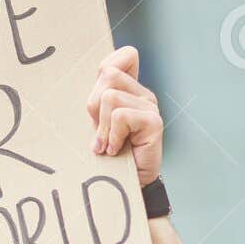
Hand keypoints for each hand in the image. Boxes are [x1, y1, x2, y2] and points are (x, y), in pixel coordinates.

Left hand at [86, 46, 162, 186]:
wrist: (126, 187)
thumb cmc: (108, 157)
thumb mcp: (97, 125)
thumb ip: (96, 102)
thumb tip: (90, 83)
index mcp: (131, 90)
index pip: (125, 56)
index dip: (107, 69)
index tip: (98, 104)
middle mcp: (144, 94)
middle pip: (108, 75)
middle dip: (95, 106)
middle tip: (101, 132)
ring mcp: (151, 106)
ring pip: (110, 97)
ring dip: (102, 127)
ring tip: (107, 145)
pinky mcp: (154, 122)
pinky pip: (120, 117)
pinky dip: (112, 137)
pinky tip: (117, 150)